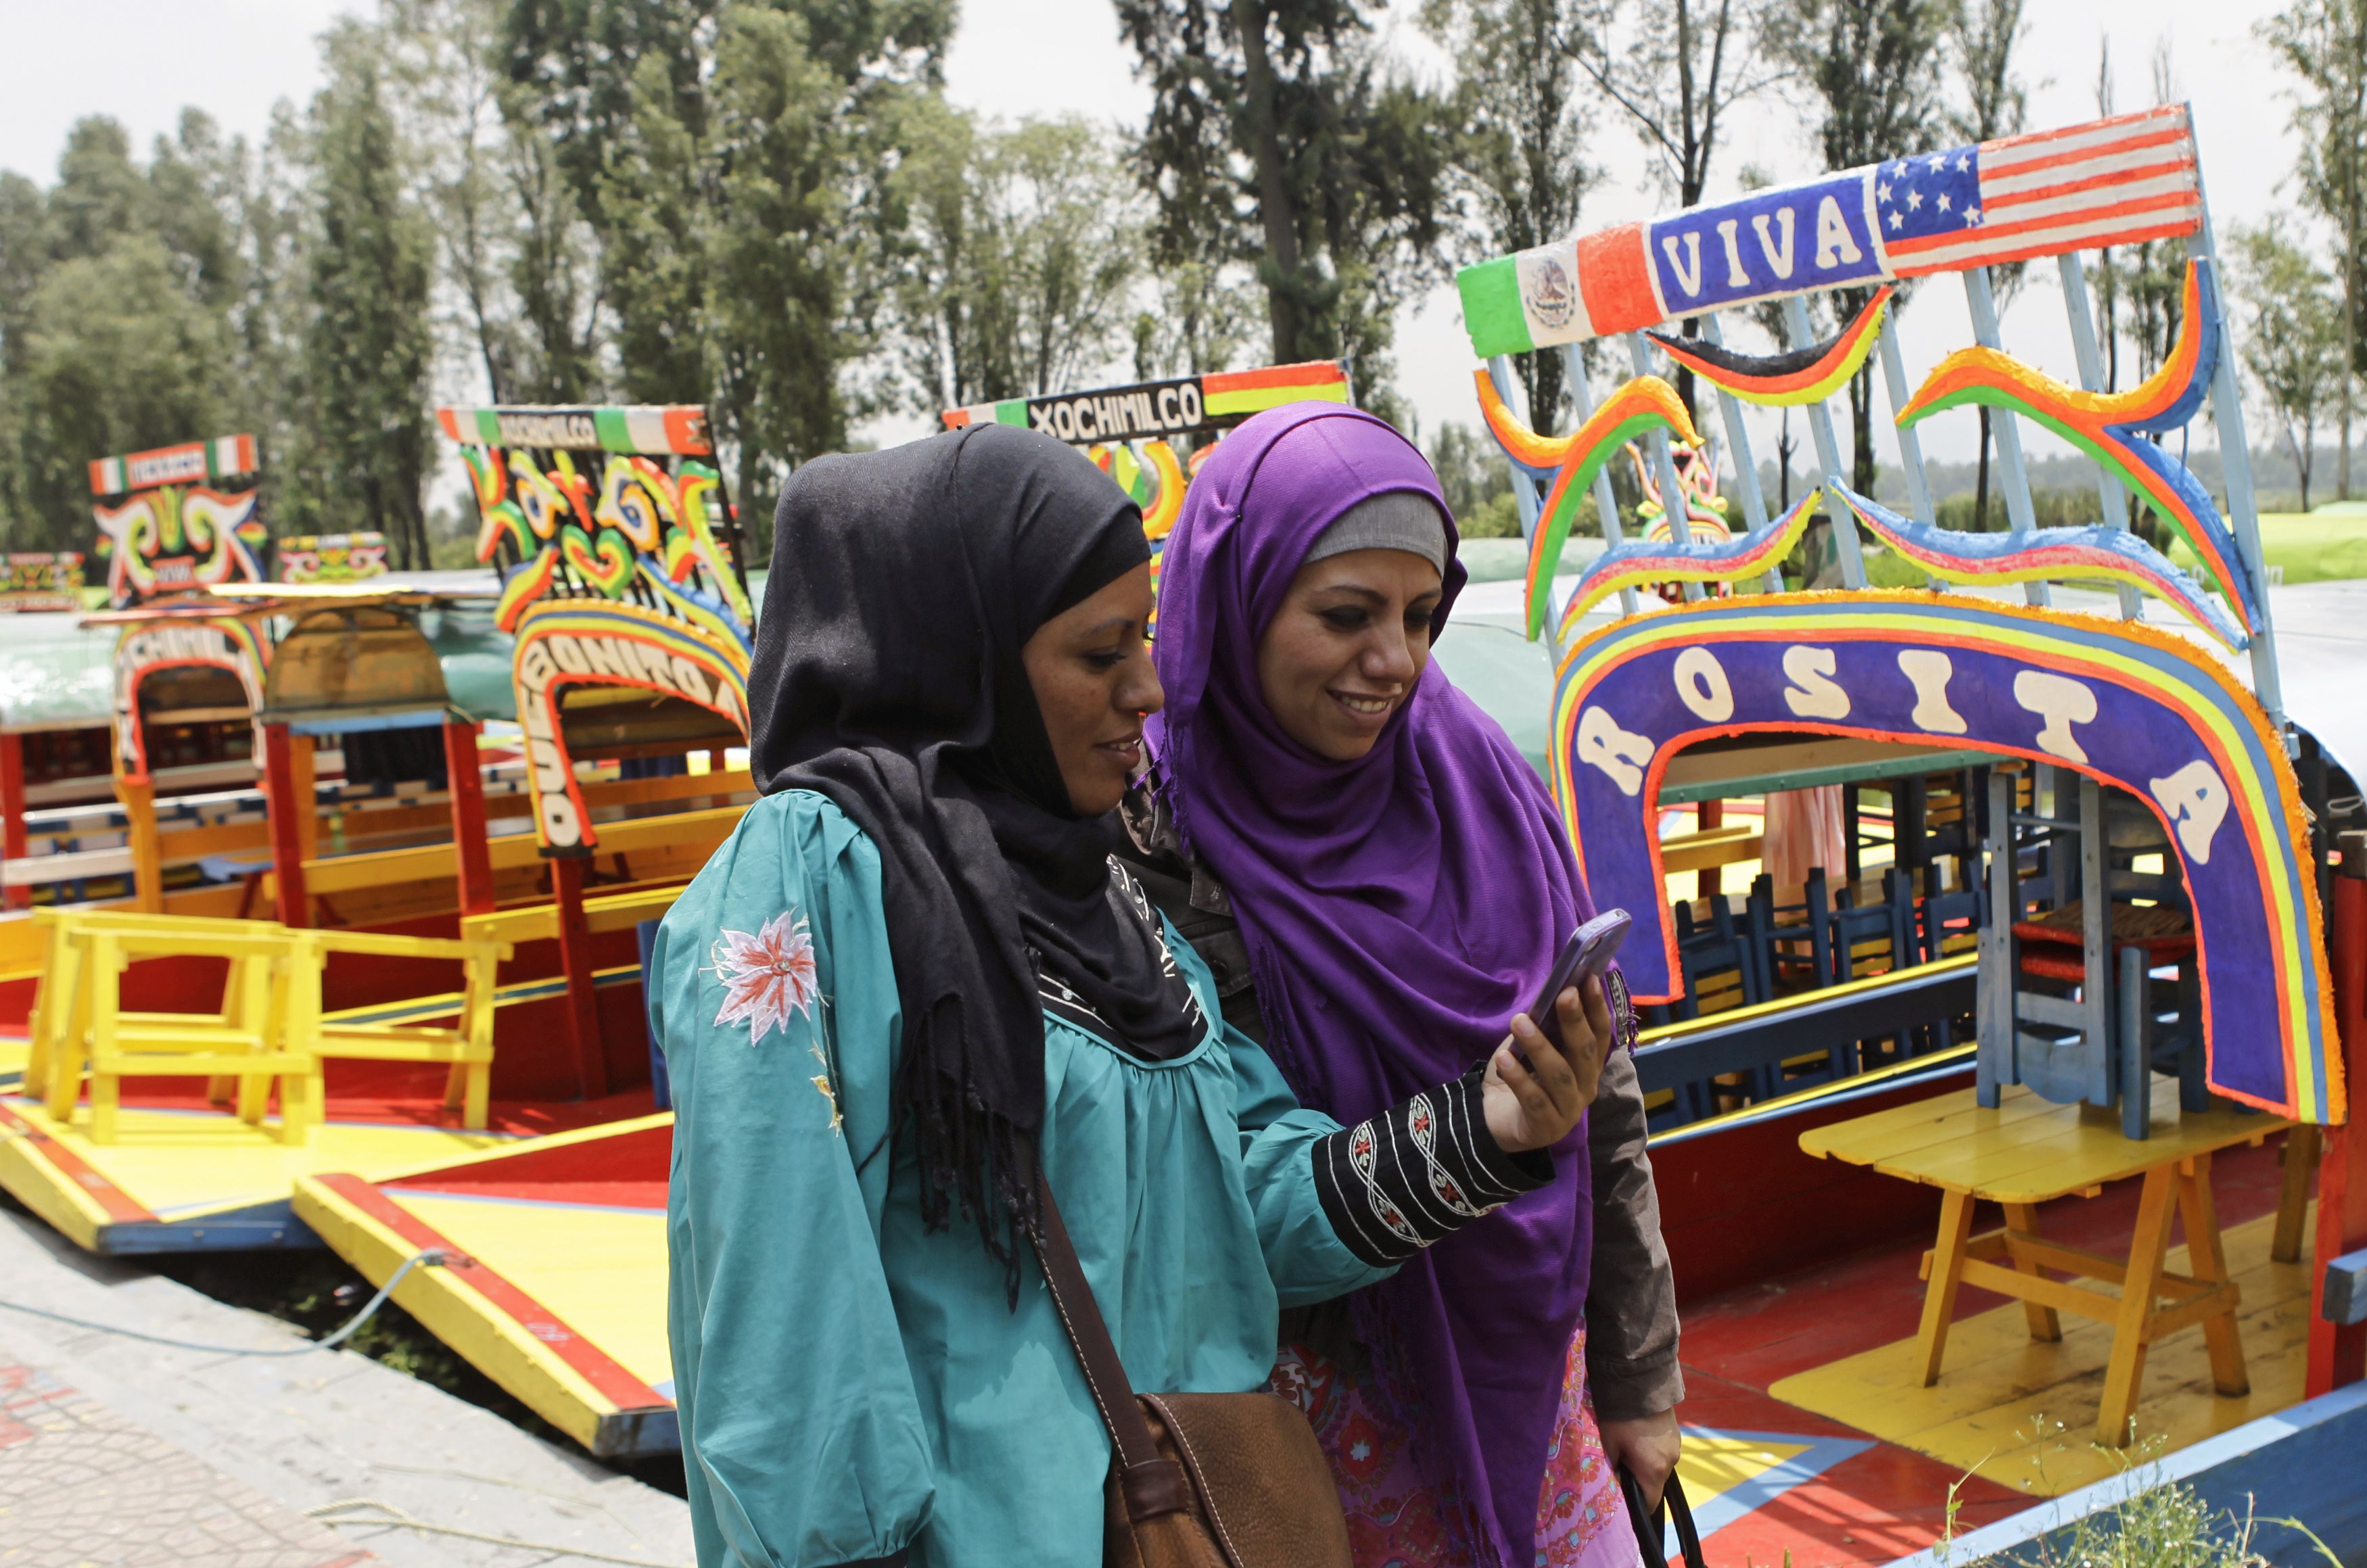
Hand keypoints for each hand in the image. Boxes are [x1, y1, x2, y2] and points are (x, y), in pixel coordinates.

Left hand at [1482, 976, 1610, 1152]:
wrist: (1492, 1120)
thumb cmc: (1518, 1076)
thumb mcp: (1530, 1047)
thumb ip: (1543, 1027)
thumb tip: (1551, 993)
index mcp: (1587, 1066)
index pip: (1600, 1034)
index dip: (1597, 1007)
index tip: (1588, 979)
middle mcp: (1586, 1087)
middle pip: (1585, 1052)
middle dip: (1575, 1021)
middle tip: (1563, 994)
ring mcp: (1569, 1111)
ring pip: (1560, 1075)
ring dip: (1540, 1046)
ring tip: (1519, 1022)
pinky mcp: (1546, 1128)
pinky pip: (1534, 1100)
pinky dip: (1519, 1077)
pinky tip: (1505, 1060)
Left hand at [1600, 1409, 1681, 1512]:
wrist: (1640, 1380)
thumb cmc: (1620, 1415)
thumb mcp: (1608, 1443)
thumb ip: (1611, 1469)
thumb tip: (1614, 1483)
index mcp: (1654, 1470)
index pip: (1650, 1503)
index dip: (1637, 1506)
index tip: (1624, 1499)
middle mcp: (1670, 1461)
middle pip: (1655, 1484)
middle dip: (1639, 1480)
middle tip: (1619, 1466)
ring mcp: (1676, 1446)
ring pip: (1660, 1466)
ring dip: (1646, 1463)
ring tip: (1627, 1446)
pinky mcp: (1676, 1434)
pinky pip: (1664, 1451)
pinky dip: (1652, 1450)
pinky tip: (1638, 1435)